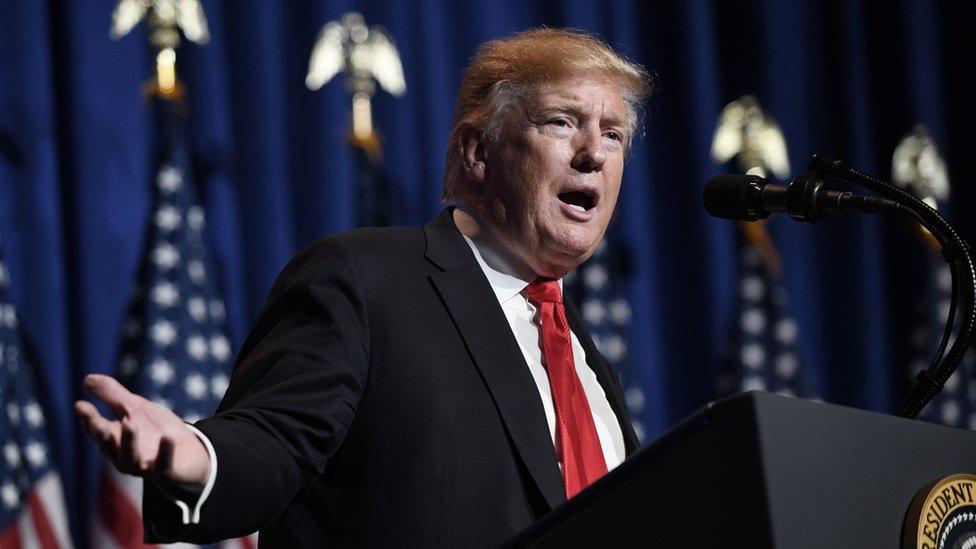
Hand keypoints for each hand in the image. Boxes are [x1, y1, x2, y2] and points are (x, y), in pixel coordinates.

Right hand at [75, 374, 210, 494]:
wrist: (189, 455)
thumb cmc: (156, 430)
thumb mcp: (136, 409)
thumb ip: (114, 396)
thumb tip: (87, 379)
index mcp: (115, 441)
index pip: (97, 431)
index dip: (88, 419)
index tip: (80, 405)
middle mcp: (125, 458)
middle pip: (110, 448)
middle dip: (103, 436)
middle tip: (98, 423)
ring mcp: (145, 468)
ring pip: (132, 459)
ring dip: (129, 442)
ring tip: (129, 422)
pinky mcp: (168, 474)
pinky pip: (164, 467)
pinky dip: (165, 453)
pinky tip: (167, 438)